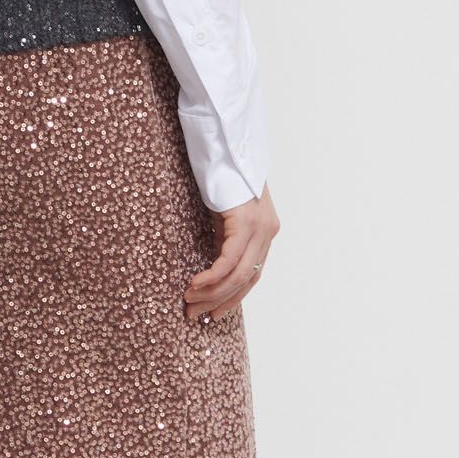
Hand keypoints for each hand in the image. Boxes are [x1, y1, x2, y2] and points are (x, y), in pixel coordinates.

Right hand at [184, 183, 279, 323]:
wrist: (225, 144)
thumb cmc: (220, 175)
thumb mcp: (224, 214)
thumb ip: (225, 238)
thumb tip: (211, 266)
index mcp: (266, 231)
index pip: (251, 275)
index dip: (231, 298)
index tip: (212, 313)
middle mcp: (268, 232)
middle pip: (246, 280)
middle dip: (219, 301)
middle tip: (195, 313)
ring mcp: (261, 228)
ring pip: (238, 275)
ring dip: (211, 293)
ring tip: (190, 302)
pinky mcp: (247, 222)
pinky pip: (229, 261)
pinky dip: (211, 277)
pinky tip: (194, 285)